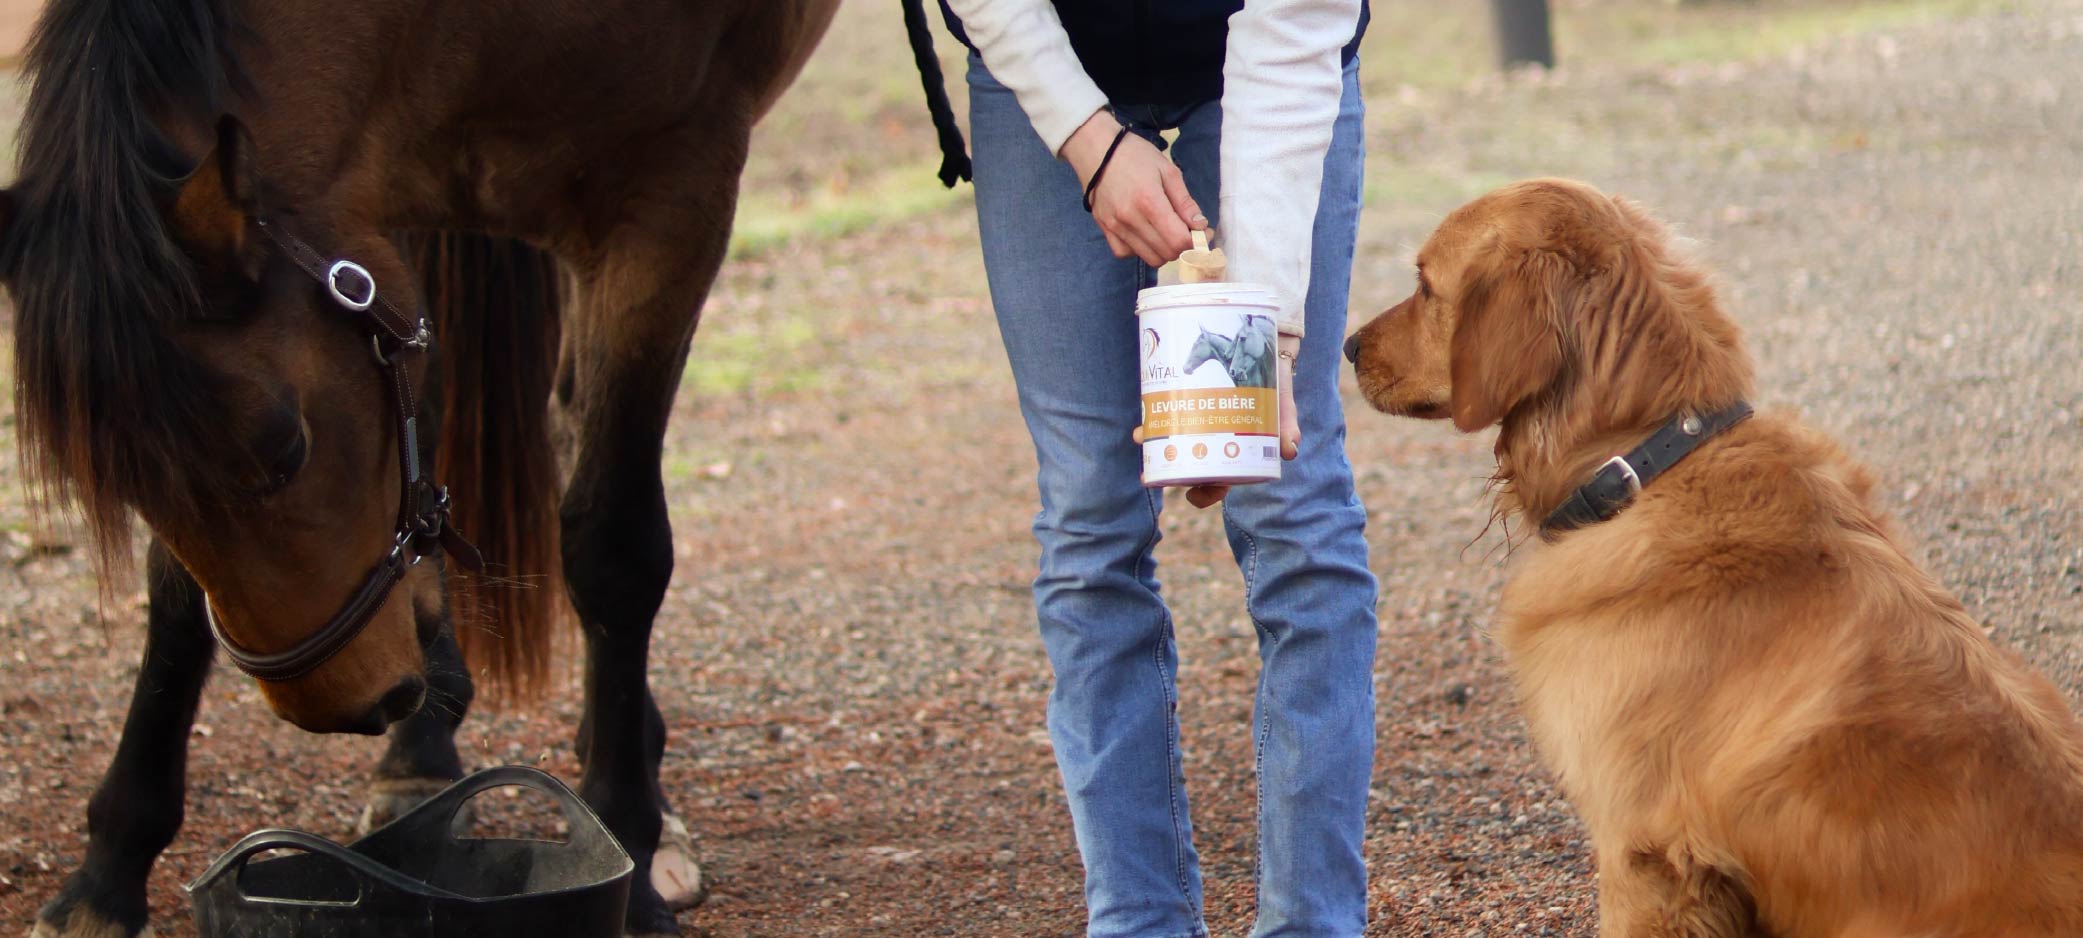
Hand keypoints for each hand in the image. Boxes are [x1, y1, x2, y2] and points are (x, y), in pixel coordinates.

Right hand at [1062, 110, 1205, 266]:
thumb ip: (1184, 201)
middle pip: (1166, 253)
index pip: (1179, 240)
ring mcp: (1115, 227)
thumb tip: (1200, 226)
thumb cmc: (1136, 156)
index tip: (1202, 232)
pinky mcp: (1104, 230)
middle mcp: (1130, 219)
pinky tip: (1145, 235)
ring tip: (1166, 232)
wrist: (1097, 150)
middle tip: (1185, 230)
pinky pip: (1125, 253)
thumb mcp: (1168, 171)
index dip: (1196, 241)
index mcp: (1149, 201)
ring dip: (1164, 250)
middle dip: (1183, 246)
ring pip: (1148, 258)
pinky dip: (1140, 250)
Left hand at [1130, 334, 1302, 509]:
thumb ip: (1285, 425)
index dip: (1205, 494)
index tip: (1190, 496)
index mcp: (1238, 452)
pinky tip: (1145, 410)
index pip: (1220, 482)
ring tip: (1140, 436)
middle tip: (1147, 476)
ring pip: (1174, 440)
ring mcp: (1200, 422)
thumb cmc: (1275, 385)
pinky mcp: (1190, 400)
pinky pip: (1170, 412)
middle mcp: (1216, 441)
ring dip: (1154, 441)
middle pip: (1190, 467)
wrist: (1265, 347)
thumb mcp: (1281, 405)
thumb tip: (1290, 451)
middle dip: (1168, 474)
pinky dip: (1156, 414)